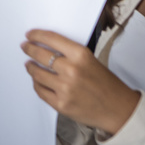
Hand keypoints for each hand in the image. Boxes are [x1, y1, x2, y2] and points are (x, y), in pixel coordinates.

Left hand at [22, 29, 139, 134]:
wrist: (119, 110)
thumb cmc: (107, 84)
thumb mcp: (91, 60)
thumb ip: (70, 54)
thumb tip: (46, 46)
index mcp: (81, 55)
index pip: (51, 39)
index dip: (37, 35)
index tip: (29, 34)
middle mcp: (72, 70)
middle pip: (40, 55)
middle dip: (29, 49)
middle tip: (25, 47)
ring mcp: (65, 88)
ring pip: (37, 73)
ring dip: (31, 67)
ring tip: (30, 65)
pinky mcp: (61, 104)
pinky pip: (40, 90)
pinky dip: (37, 84)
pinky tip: (37, 80)